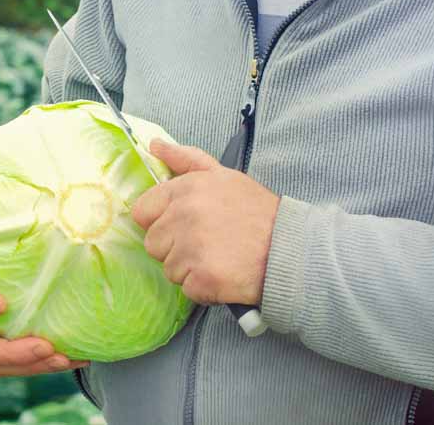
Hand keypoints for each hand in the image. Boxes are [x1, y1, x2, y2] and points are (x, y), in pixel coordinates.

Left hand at [132, 140, 280, 305]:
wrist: (290, 248)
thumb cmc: (257, 212)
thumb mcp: (224, 176)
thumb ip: (186, 159)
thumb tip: (153, 145)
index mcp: (186, 189)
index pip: (143, 211)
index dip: (161, 221)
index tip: (182, 226)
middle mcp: (185, 216)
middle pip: (153, 244)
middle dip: (175, 248)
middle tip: (208, 243)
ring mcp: (192, 249)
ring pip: (169, 269)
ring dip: (190, 269)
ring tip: (220, 258)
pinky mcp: (203, 279)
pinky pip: (187, 289)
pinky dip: (204, 288)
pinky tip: (225, 274)